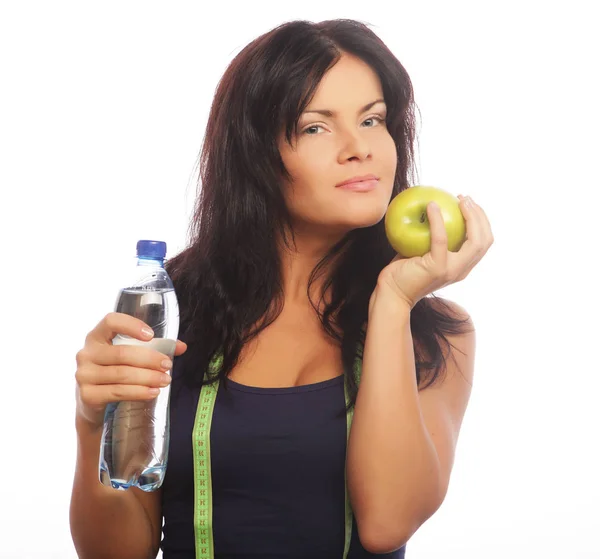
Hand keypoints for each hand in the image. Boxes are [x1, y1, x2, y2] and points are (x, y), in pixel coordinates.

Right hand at [75, 312, 187, 428]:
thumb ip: (155, 347)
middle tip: (167, 365)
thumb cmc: (114, 370)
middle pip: (122, 353)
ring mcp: (84, 374)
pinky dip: (139, 392)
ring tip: (165, 380)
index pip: (110, 321)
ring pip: (122, 374)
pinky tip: (152, 392)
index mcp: (97, 336)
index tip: (151, 335)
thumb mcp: (129, 355)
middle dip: (149, 360)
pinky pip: (117, 392)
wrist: (92, 401)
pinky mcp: (87, 395)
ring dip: (148, 378)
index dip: (131, 325)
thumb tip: (181, 347)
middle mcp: (86, 353)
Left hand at [375, 195, 493, 309]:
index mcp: (462, 266)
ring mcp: (452, 270)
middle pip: (485, 240)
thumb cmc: (403, 270)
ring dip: (471, 216)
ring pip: (474, 241)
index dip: (481, 220)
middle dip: (480, 215)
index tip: (468, 203)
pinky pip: (441, 239)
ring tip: (459, 200)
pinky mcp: (437, 268)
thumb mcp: (423, 251)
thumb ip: (432, 237)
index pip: (483, 242)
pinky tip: (431, 205)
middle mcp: (462, 270)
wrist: (391, 293)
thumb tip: (433, 207)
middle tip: (465, 198)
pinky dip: (438, 219)